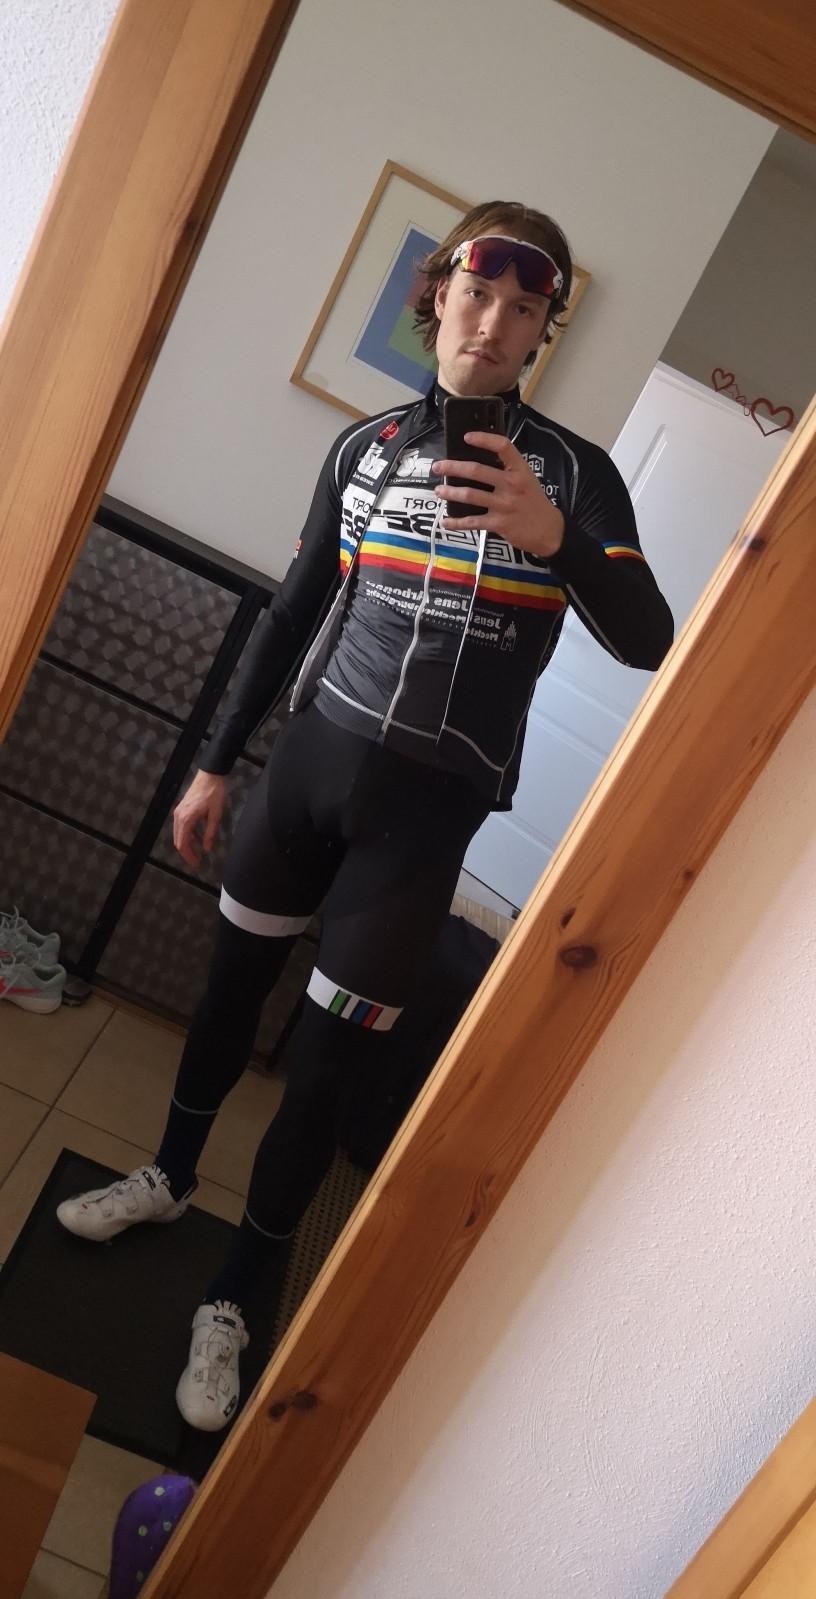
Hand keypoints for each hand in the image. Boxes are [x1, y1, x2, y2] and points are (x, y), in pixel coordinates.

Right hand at [172, 770, 227, 868]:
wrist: (210, 773)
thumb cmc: (214, 793)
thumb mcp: (216, 814)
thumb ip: (210, 832)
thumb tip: (207, 849)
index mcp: (186, 819)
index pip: (183, 844)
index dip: (189, 857)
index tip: (197, 865)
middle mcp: (178, 817)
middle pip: (178, 841)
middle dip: (187, 853)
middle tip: (198, 862)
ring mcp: (179, 812)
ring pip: (179, 834)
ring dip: (188, 844)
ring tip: (199, 853)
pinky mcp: (182, 808)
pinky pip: (182, 826)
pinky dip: (189, 835)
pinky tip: (199, 838)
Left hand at [433, 432, 564, 557]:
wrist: (549, 530)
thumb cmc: (534, 502)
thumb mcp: (527, 479)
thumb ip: (508, 470)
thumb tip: (478, 463)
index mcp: (520, 470)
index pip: (502, 447)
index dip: (484, 439)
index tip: (466, 437)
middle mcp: (512, 484)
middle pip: (477, 470)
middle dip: (453, 467)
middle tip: (438, 466)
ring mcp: (505, 504)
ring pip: (470, 495)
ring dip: (451, 492)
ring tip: (439, 491)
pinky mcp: (499, 523)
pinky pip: (472, 522)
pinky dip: (456, 522)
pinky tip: (446, 522)